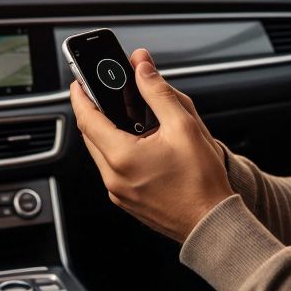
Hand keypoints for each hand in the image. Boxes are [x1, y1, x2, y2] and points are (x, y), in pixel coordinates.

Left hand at [70, 48, 233, 242]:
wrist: (212, 222)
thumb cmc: (202, 180)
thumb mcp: (183, 126)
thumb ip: (158, 92)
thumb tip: (142, 68)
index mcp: (122, 157)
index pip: (87, 118)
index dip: (80, 96)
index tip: (78, 81)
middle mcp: (113, 177)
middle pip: (91, 136)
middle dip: (93, 111)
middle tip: (101, 92)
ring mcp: (118, 192)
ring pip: (101, 153)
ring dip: (106, 131)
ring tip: (124, 114)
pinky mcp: (126, 201)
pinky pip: (112, 169)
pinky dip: (117, 151)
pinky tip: (137, 142)